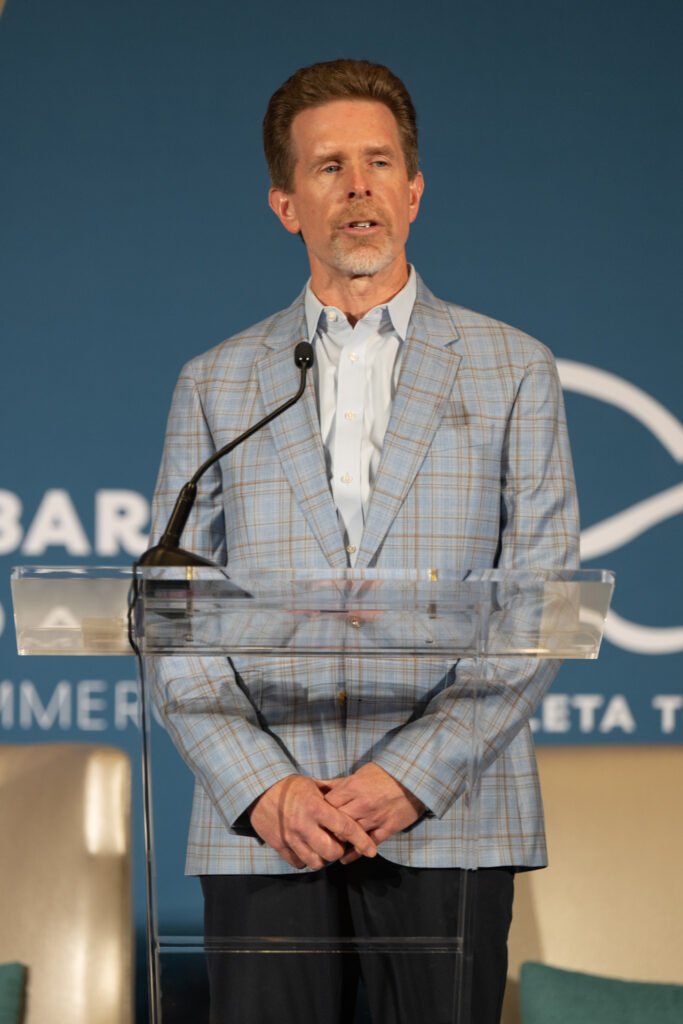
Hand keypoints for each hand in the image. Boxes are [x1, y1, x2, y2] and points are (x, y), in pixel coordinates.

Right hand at [249, 774, 376, 869]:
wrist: (258, 788)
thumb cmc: (290, 786)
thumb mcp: (313, 784)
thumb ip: (332, 794)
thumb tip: (353, 798)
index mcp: (316, 808)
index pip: (345, 828)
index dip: (362, 841)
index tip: (371, 850)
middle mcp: (304, 825)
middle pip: (332, 852)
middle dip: (339, 850)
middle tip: (337, 843)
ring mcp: (291, 838)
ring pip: (316, 863)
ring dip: (322, 858)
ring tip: (322, 848)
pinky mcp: (279, 846)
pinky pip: (298, 863)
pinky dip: (305, 860)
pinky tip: (307, 850)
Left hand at [322, 763, 424, 863]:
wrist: (414, 778)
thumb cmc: (385, 774)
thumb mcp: (360, 773)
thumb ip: (340, 783)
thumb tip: (319, 787)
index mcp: (353, 787)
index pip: (328, 803)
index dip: (321, 811)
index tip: (317, 817)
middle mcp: (362, 803)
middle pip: (337, 821)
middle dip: (328, 828)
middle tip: (321, 835)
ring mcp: (375, 817)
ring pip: (351, 834)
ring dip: (340, 842)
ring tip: (331, 848)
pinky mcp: (387, 828)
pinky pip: (368, 844)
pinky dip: (356, 852)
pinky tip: (345, 859)